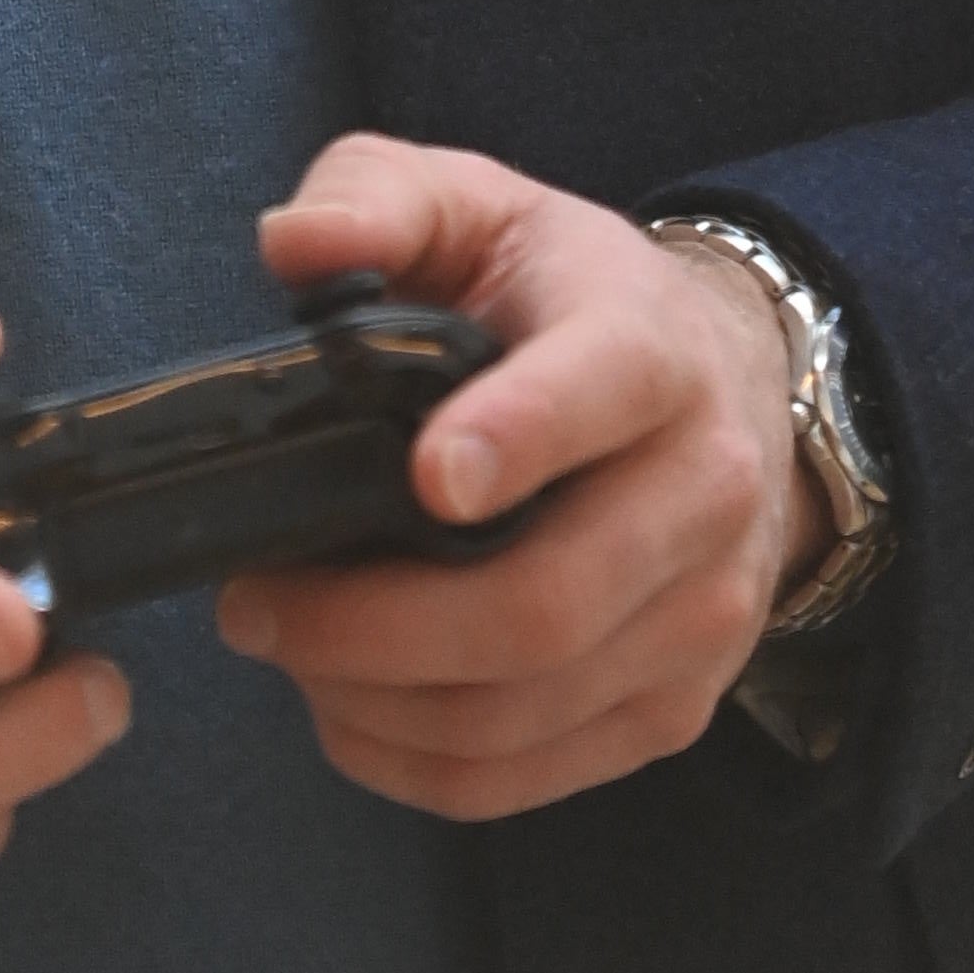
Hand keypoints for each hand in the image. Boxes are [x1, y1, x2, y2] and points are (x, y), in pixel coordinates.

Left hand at [215, 134, 821, 818]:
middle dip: (375, 624)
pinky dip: (412, 762)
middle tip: (252, 601)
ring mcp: (700, 620)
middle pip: (545, 601)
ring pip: (524, 707)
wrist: (721, 395)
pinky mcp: (672, 711)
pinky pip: (526, 776)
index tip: (427, 475)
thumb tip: (292, 245)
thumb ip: (378, 196)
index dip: (519, 437)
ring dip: (374, 701)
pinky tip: (345, 707)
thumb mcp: (479, 207)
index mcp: (652, 349)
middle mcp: (703, 493)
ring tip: (284, 647)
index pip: (603, 392)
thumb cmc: (566, 298)